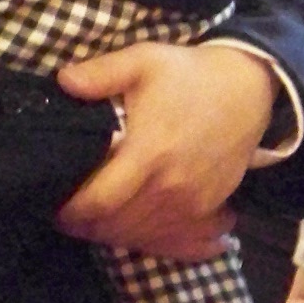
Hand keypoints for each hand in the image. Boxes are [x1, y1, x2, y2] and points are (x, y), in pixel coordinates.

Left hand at [54, 42, 274, 259]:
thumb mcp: (143, 60)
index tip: (56, 206)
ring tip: (97, 221)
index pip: (100, 202)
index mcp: (149, 153)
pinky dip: (152, 241)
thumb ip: (100, 74)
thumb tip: (62, 82)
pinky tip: (138, 234)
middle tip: (71, 215)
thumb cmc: (189, 74)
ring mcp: (193, 203)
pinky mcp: (209, 208)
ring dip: (116, 234)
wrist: (247, 87)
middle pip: (118, 226)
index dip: (72, 212)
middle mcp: (171, 186)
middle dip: (88, 226)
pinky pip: (175, 240)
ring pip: (144, 236)